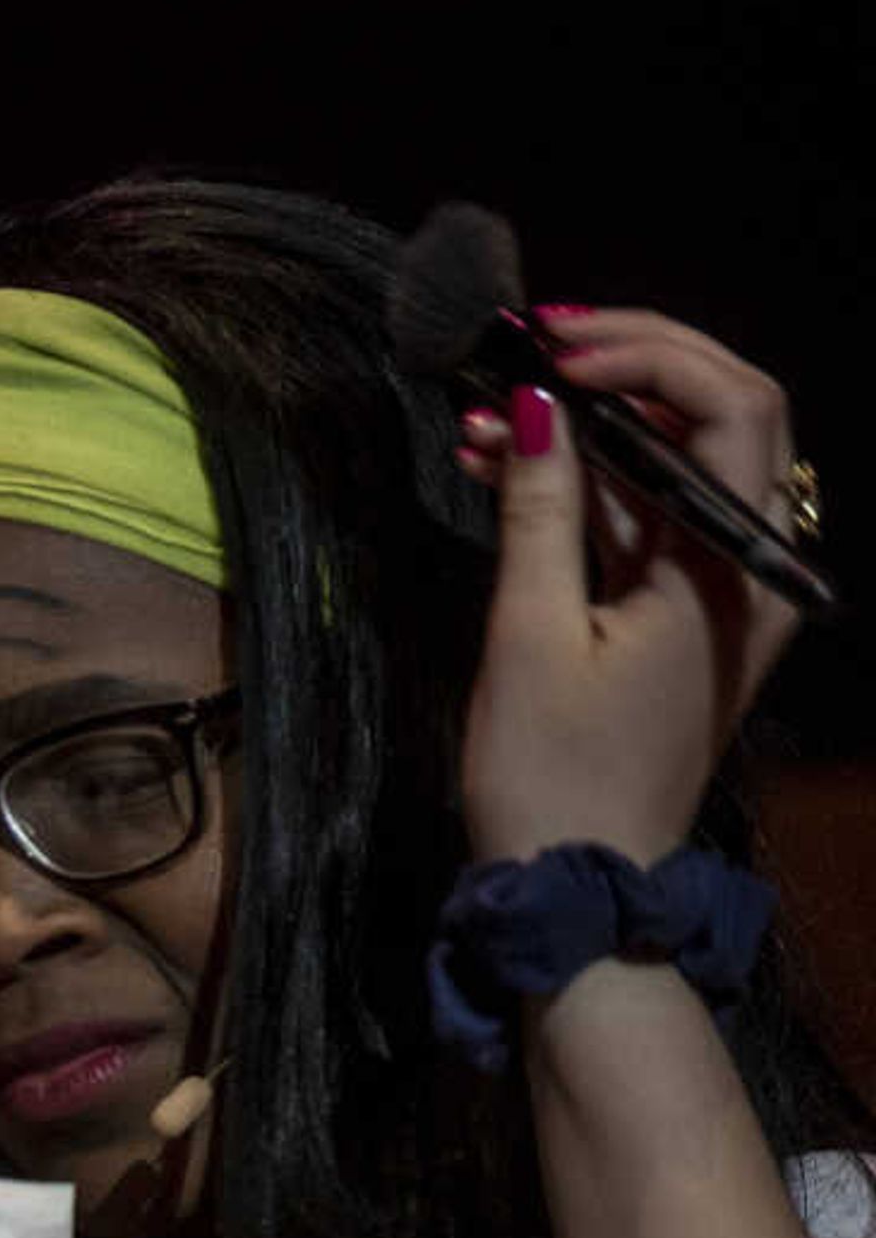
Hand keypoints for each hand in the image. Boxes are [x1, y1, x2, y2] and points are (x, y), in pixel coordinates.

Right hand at [459, 307, 806, 865]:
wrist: (582, 887)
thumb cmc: (551, 777)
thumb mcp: (530, 637)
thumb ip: (538, 512)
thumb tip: (535, 408)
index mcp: (728, 572)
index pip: (729, 409)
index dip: (647, 357)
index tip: (552, 352)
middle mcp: (749, 571)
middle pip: (721, 419)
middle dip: (627, 372)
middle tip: (532, 350)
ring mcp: (724, 594)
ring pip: (676, 467)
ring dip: (589, 431)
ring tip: (487, 424)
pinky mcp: (688, 618)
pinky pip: (650, 520)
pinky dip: (587, 487)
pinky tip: (509, 470)